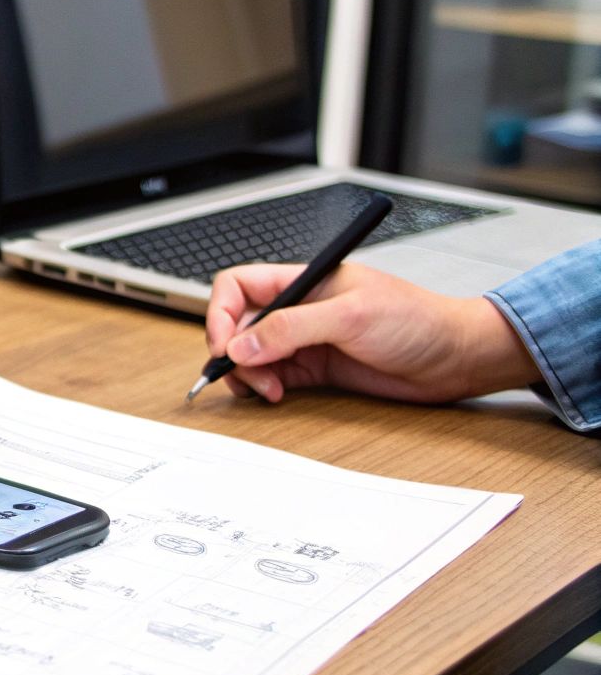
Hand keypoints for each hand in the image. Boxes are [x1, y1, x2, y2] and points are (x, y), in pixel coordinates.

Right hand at [204, 262, 540, 402]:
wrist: (455, 358)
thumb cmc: (418, 321)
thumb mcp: (351, 316)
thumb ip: (293, 328)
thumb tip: (242, 344)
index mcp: (304, 280)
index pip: (239, 285)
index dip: (220, 311)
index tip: (224, 342)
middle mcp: (298, 308)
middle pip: (238, 324)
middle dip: (232, 350)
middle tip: (243, 372)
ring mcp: (305, 340)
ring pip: (251, 354)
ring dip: (247, 373)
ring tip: (266, 389)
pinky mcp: (314, 369)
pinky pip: (272, 376)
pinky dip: (263, 387)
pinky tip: (276, 394)